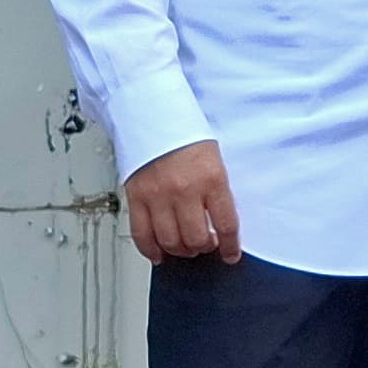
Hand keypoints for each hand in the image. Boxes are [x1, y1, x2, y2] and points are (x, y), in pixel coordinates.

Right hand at [122, 142, 241, 262]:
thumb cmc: (186, 133)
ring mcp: (158, 195)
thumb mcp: (215, 160)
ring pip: (170, 241)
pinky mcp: (136, 197)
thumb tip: (222, 223)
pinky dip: (151, 250)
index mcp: (212, 178)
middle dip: (203, 247)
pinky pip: (142, 234)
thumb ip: (218, 192)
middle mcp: (185, 190)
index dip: (231, 246)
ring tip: (184, 246)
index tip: (231, 254)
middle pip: (196, 239)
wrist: (154, 114)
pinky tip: (159, 254)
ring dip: (180, 250)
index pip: (226, 225)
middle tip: (205, 244)